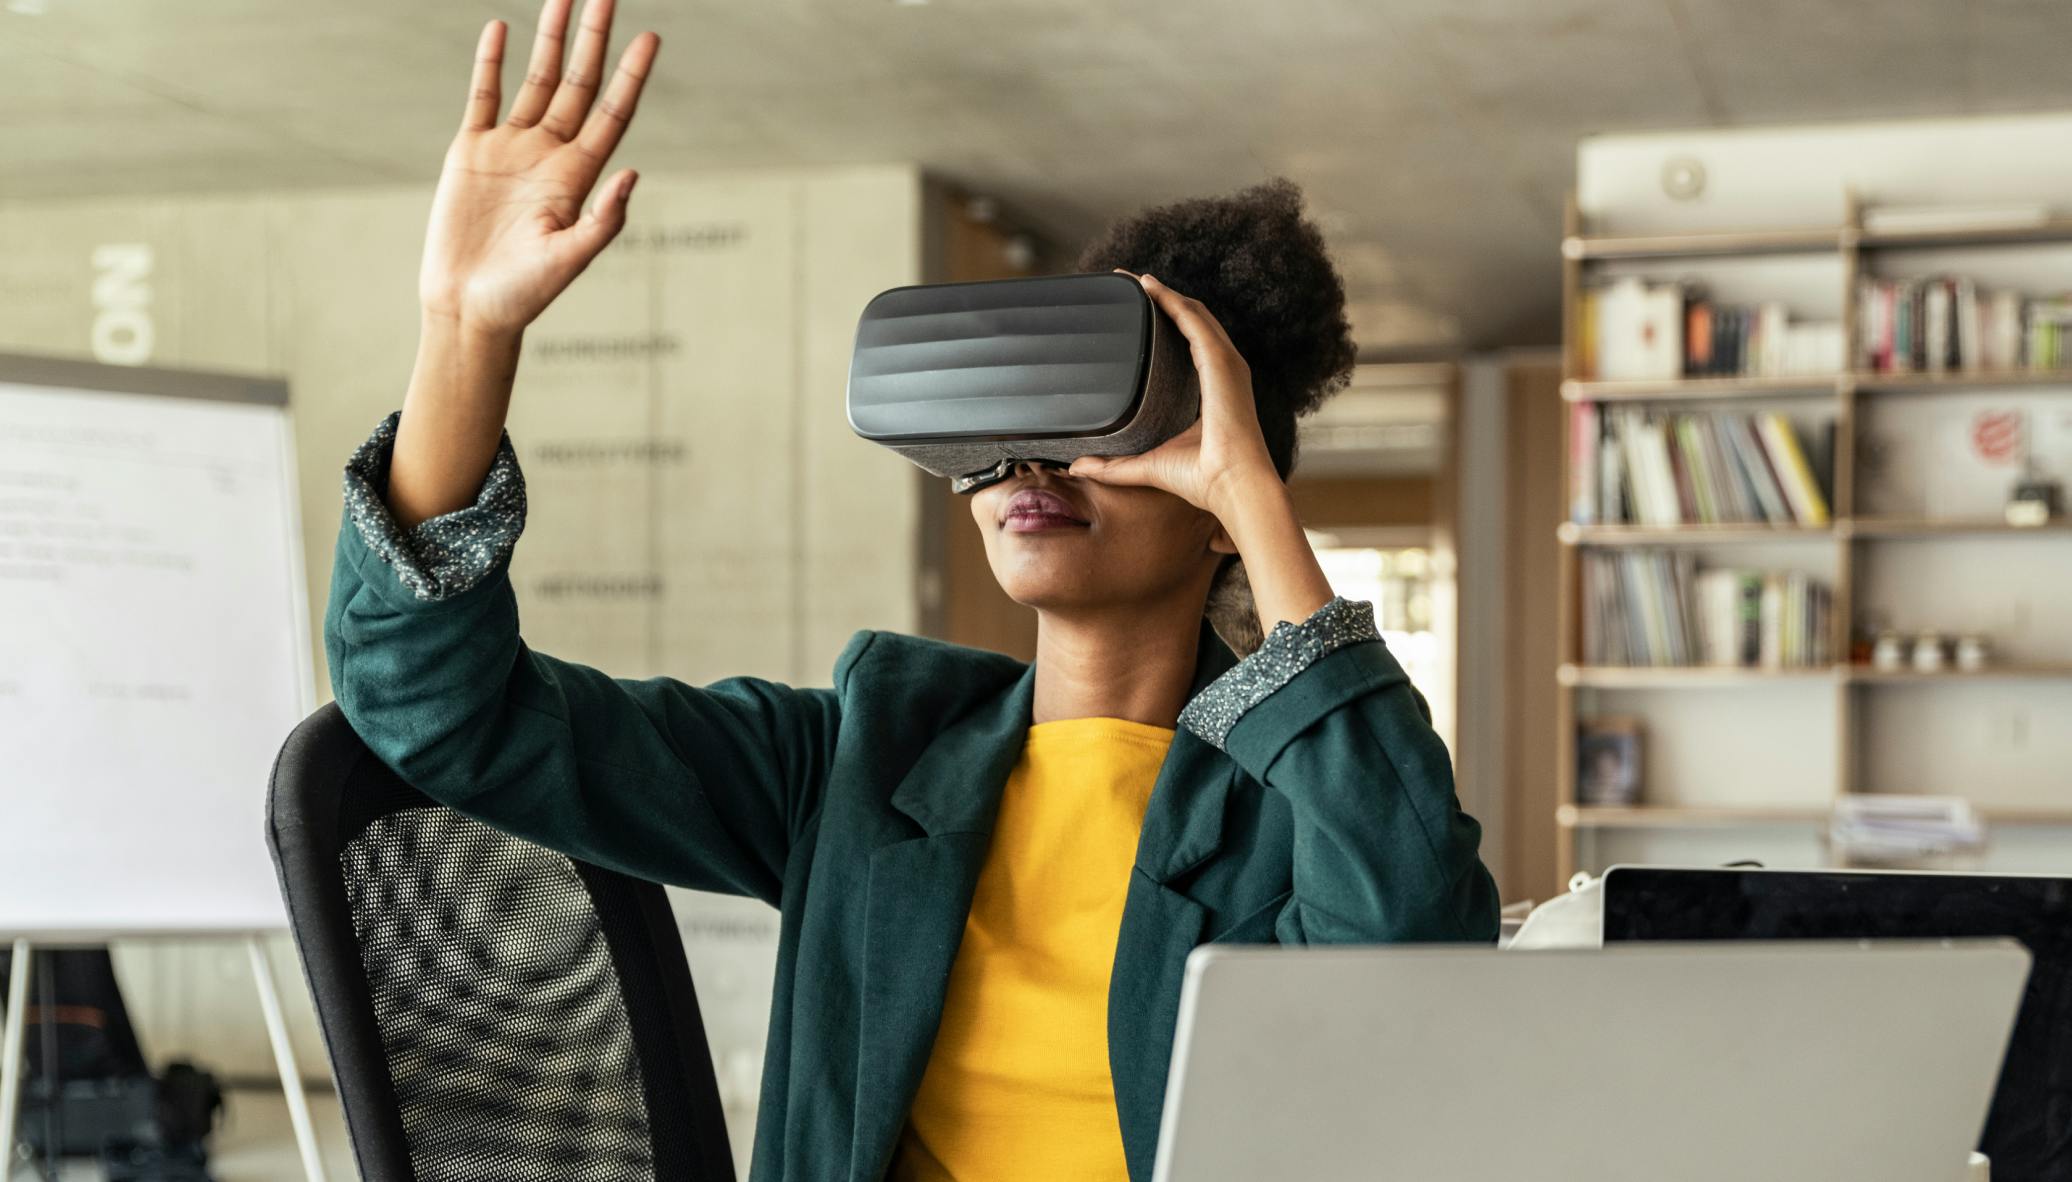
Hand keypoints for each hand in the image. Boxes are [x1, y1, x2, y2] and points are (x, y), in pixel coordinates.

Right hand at [418, 0, 658, 336]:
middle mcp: (549, 154)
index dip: (630, 75)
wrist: (469, 308)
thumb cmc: (523, 295)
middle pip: (578, 83)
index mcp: (577, 177)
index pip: (612, 112)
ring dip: (550, 39)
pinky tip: (501, 29)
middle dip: (593, 39)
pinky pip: (483, 95)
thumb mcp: (569, 260)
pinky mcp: (472, 151)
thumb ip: (603, 220)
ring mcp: (511, 149)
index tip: (651, 37)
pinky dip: (490, 62)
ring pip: (537, 80)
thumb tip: (633, 175)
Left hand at [1070, 272, 1334, 631]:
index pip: (1187, 343)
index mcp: (1211, 389)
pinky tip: (1149, 286)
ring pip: (1192, 313)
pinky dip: (1172, 300)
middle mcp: (1222, 370)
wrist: (1232, 485)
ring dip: (1164, 292)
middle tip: (1128, 284)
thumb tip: (1077, 466)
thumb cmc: (1201, 480)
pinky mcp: (1222, 362)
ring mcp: (1225, 363)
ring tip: (1134, 278)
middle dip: (1161, 299)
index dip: (1164, 321)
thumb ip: (1112, 466)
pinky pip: (1194, 319)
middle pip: (1190, 321)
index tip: (1136, 311)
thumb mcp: (1145, 466)